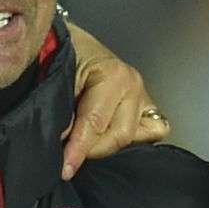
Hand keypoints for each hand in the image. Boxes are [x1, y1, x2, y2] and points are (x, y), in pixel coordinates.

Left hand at [63, 21, 170, 179]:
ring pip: (133, 137)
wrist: (61, 38)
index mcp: (113, 76)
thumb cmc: (56, 52)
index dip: (78, 150)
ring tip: (81, 143)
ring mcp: (142, 94)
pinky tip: (108, 136)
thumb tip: (64, 141)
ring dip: (105, 145)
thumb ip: (61, 111)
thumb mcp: (55, 80)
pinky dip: (134, 138)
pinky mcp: (146, 102)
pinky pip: (153, 130)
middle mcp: (133, 85)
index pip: (95, 124)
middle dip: (90, 149)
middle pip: (118, 136)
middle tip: (66, 154)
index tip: (64, 169)